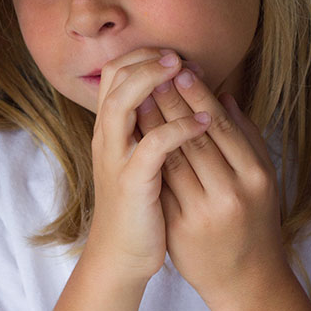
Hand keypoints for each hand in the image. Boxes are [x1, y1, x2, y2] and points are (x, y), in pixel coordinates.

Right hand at [88, 49, 210, 283]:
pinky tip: (204, 123)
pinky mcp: (131, 182)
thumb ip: (150, 125)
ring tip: (187, 73)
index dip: (143, 56)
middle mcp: (106, 135)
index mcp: (109, 127)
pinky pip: (153, 146)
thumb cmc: (139, 204)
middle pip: (114, 77)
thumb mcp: (140, 156)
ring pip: (124, 102)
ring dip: (155, 81)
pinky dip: (179, 129)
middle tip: (180, 58)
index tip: (175, 56)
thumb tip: (175, 91)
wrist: (121, 254)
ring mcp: (116, 157)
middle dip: (148, 60)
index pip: (114, 72)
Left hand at [137, 64, 286, 309]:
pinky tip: (134, 132)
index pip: (222, 126)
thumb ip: (246, 135)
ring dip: (153, 122)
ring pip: (172, 158)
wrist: (244, 280)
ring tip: (139, 93)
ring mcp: (203, 213)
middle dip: (172, 101)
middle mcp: (231, 194)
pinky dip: (146, 155)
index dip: (200, 96)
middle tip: (154, 73)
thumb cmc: (255, 219)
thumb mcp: (261, 177)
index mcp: (256, 177)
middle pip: (194, 137)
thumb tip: (226, 95)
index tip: (182, 70)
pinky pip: (159, 183)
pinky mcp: (180, 228)